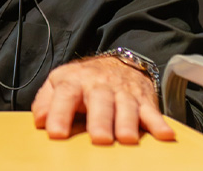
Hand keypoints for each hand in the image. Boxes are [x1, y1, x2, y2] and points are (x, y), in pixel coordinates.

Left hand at [31, 56, 173, 143]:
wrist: (116, 64)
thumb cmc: (83, 81)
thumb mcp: (59, 84)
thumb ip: (46, 101)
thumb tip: (38, 121)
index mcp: (74, 81)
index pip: (65, 95)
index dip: (59, 113)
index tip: (55, 133)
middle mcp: (99, 85)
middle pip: (99, 101)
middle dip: (100, 120)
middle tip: (99, 139)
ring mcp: (123, 92)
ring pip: (126, 106)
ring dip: (127, 122)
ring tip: (126, 139)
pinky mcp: (144, 100)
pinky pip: (152, 112)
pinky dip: (159, 123)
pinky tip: (164, 135)